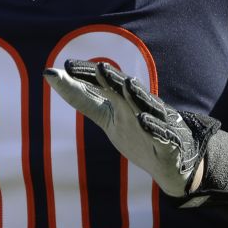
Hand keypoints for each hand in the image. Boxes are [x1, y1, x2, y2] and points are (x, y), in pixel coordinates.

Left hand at [43, 60, 217, 196]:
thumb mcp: (107, 117)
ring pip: (146, 106)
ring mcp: (156, 123)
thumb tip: (55, 77)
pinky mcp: (169, 143)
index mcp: (124, 101)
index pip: (103, 84)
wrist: (173, 161)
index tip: (65, 66)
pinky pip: (161, 134)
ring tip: (126, 83)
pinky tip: (143, 119)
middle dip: (113, 79)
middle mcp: (140, 107)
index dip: (87, 76)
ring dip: (136, 95)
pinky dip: (153, 127)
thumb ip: (84, 99)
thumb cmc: (138, 132)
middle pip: (124, 91)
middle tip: (99, 66)